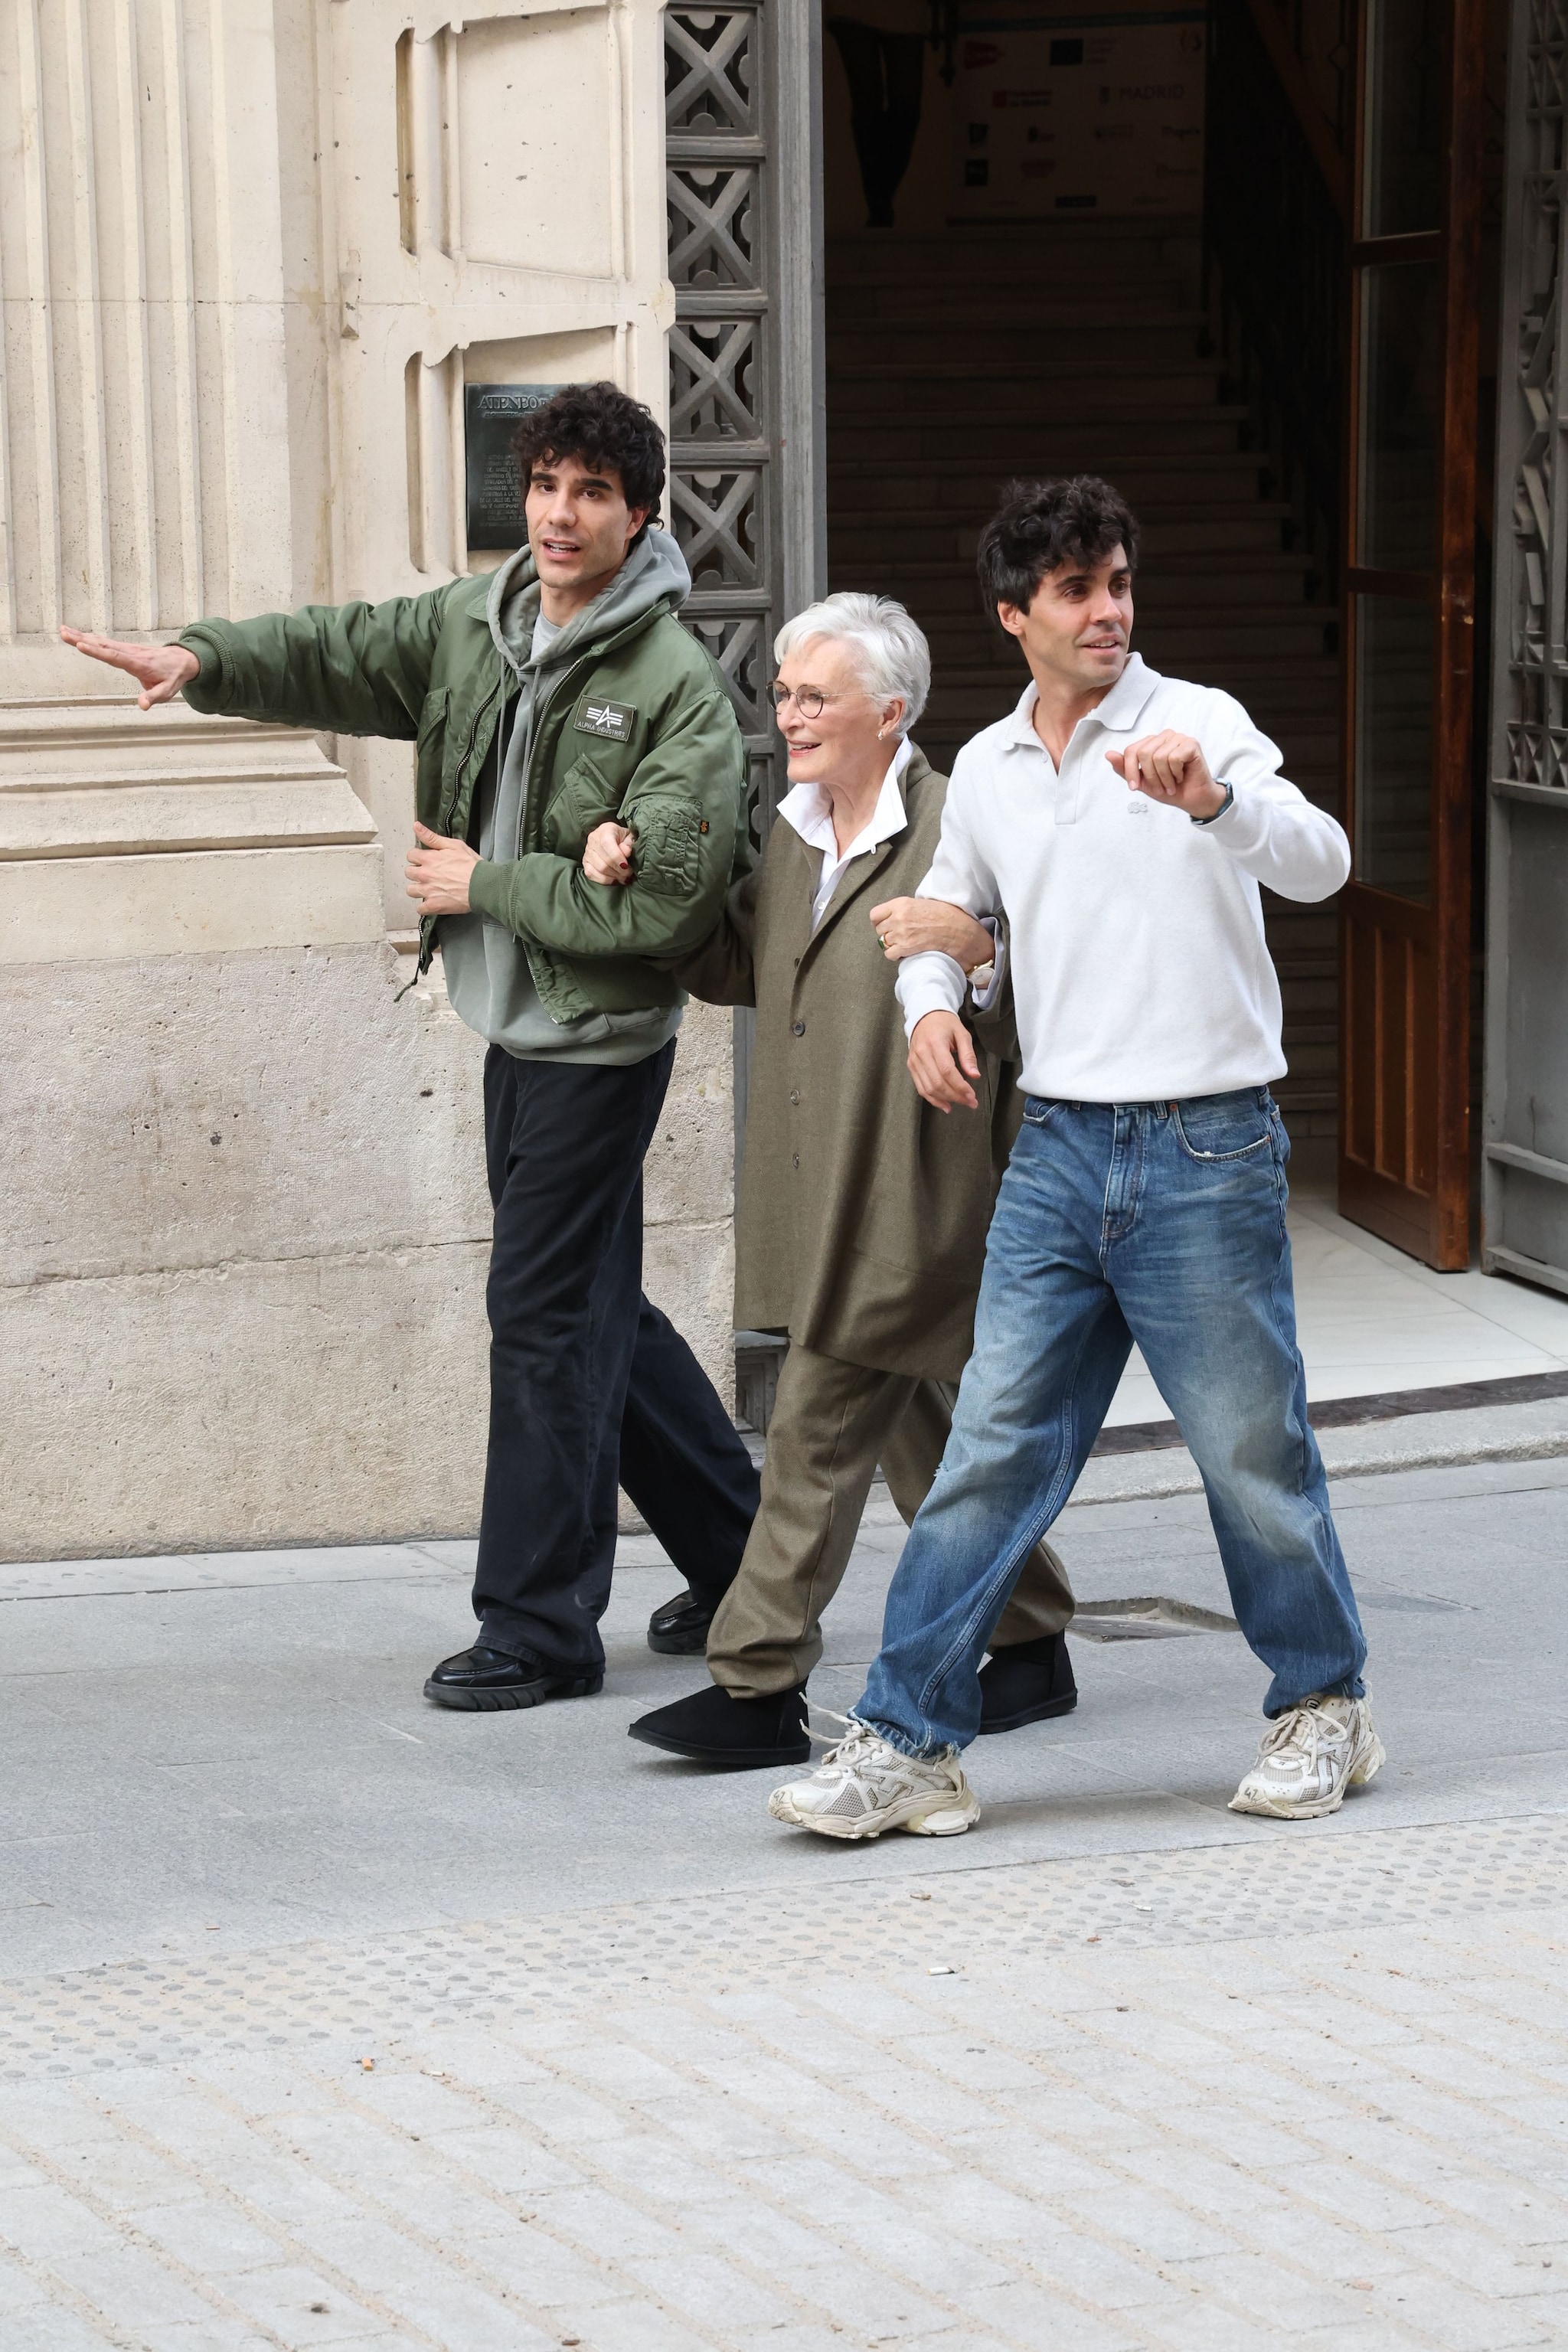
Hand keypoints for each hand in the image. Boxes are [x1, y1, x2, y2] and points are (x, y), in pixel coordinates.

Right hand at [59, 627, 198, 709]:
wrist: (182, 660)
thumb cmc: (172, 678)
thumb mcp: (167, 692)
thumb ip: (153, 698)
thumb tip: (142, 706)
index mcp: (138, 663)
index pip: (114, 657)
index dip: (97, 651)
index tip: (81, 645)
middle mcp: (130, 653)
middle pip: (103, 645)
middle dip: (82, 639)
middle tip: (63, 634)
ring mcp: (126, 649)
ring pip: (102, 641)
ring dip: (82, 636)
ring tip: (63, 631)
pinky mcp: (125, 648)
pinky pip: (105, 642)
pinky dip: (90, 638)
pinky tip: (77, 636)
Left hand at [405, 821, 478, 915]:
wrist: (483, 885)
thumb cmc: (472, 865)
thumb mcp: (454, 845)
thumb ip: (432, 837)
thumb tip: (416, 826)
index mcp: (429, 858)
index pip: (411, 855)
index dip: (418, 857)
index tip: (425, 860)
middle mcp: (425, 875)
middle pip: (408, 873)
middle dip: (417, 872)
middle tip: (428, 874)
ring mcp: (428, 891)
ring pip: (411, 890)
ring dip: (418, 889)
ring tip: (428, 888)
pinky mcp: (434, 906)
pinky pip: (420, 909)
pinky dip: (424, 907)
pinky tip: (431, 902)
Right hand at [583, 821, 634, 885]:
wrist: (612, 837)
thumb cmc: (622, 837)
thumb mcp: (629, 836)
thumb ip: (629, 843)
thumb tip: (626, 852)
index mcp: (605, 830)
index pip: (607, 844)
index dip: (617, 857)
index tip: (626, 865)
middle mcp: (593, 839)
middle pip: (604, 860)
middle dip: (619, 870)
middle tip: (629, 873)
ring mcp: (587, 852)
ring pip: (599, 869)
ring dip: (614, 876)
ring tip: (624, 877)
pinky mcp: (585, 862)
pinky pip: (591, 874)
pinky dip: (605, 880)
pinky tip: (614, 879)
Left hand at [869, 896, 992, 969]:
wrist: (959, 930)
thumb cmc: (948, 917)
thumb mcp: (924, 903)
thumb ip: (906, 908)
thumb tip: (897, 915)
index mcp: (902, 903)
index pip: (875, 914)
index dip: (879, 922)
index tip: (885, 925)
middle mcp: (898, 917)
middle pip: (879, 930)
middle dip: (888, 934)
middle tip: (899, 936)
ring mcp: (901, 932)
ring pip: (884, 943)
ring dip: (893, 945)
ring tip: (905, 944)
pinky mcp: (905, 947)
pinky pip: (890, 954)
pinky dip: (896, 955)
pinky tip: (906, 952)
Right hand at [907, 1010, 980, 1113]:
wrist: (924, 1016)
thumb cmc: (944, 1023)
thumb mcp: (962, 1034)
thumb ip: (968, 1055)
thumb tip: (974, 1075)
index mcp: (935, 1043)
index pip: (947, 1071)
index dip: (960, 1086)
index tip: (972, 1095)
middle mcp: (922, 1054)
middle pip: (938, 1083)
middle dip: (956, 1096)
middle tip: (970, 1102)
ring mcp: (914, 1061)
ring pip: (928, 1088)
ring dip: (945, 1100)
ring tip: (960, 1103)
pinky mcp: (911, 1066)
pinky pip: (921, 1088)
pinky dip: (933, 1099)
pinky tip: (944, 1104)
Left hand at [1105, 730, 1225, 818]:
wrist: (1191, 799)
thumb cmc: (1169, 788)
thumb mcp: (1142, 781)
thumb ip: (1125, 769)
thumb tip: (1108, 754)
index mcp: (1151, 743)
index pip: (1131, 750)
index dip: (1130, 771)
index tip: (1135, 787)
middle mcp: (1164, 736)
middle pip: (1144, 753)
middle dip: (1150, 777)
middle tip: (1160, 787)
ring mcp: (1178, 738)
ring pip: (1159, 757)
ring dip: (1164, 778)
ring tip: (1171, 784)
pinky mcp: (1191, 744)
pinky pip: (1174, 758)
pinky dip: (1176, 773)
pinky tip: (1181, 777)